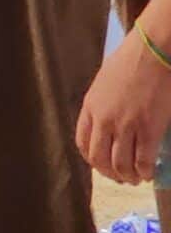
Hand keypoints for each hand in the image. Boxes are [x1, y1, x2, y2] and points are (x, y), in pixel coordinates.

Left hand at [79, 27, 170, 184]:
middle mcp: (104, 120)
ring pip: (121, 164)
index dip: (92, 160)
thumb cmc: (129, 62)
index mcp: (90, 108)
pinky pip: (143, 160)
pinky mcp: (148, 129)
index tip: (102, 165)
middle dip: (110, 173)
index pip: (82, 143)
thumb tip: (106, 122)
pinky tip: (149, 173)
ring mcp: (126, 126)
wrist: (150, 53)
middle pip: (99, 158)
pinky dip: (145, 171)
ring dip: (128, 176)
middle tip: (121, 178)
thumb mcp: (103, 84)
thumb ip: (101, 104)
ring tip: (136, 178)